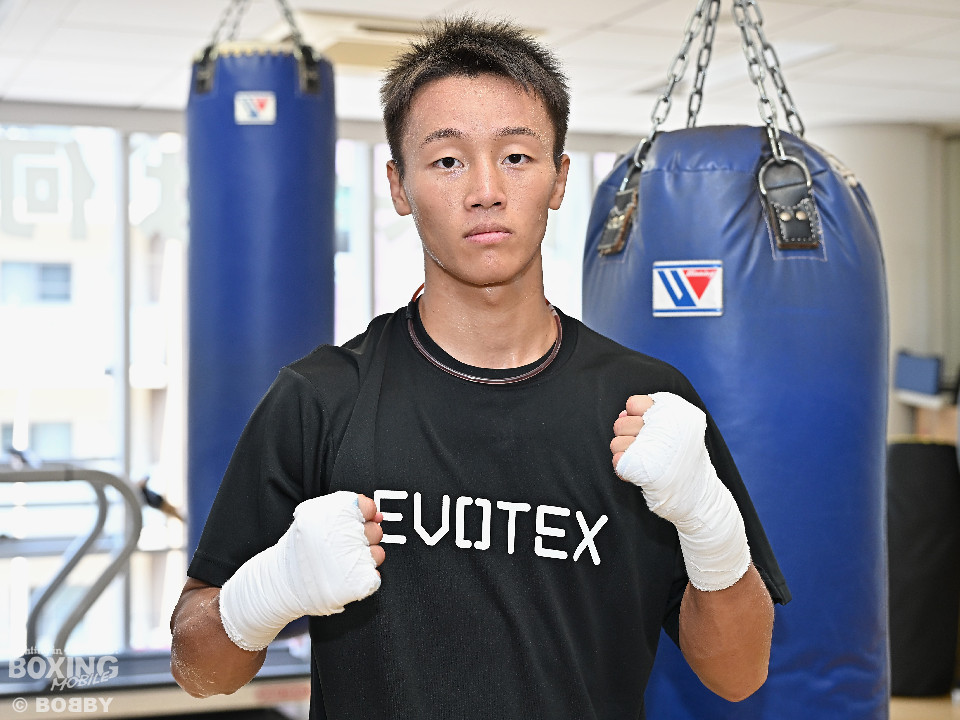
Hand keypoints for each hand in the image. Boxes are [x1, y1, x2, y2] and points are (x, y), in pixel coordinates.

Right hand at [219, 491, 384, 650]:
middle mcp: (343, 534)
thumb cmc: (298, 551)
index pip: (366, 505)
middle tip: (344, 547)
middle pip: (374, 531)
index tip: (360, 521)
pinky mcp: (357, 581)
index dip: (366, 514)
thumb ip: (344, 513)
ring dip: (366, 559)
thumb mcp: (312, 519)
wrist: (278, 584)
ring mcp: (351, 559)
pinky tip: (344, 577)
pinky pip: (374, 576)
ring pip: (378, 554)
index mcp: (331, 515)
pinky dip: (363, 578)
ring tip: (343, 564)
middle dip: (364, 538)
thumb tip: (378, 516)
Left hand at [610, 392, 708, 524]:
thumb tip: (622, 415)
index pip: (633, 403)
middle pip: (621, 424)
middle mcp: (666, 427)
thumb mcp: (676, 429)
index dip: (634, 416)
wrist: (698, 494)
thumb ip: (648, 416)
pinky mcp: (645, 469)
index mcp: (674, 413)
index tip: (645, 427)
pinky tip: (639, 471)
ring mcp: (655, 448)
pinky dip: (624, 468)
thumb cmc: (682, 459)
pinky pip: (618, 461)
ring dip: (625, 453)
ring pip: (616, 443)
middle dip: (626, 436)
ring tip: (644, 460)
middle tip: (645, 447)